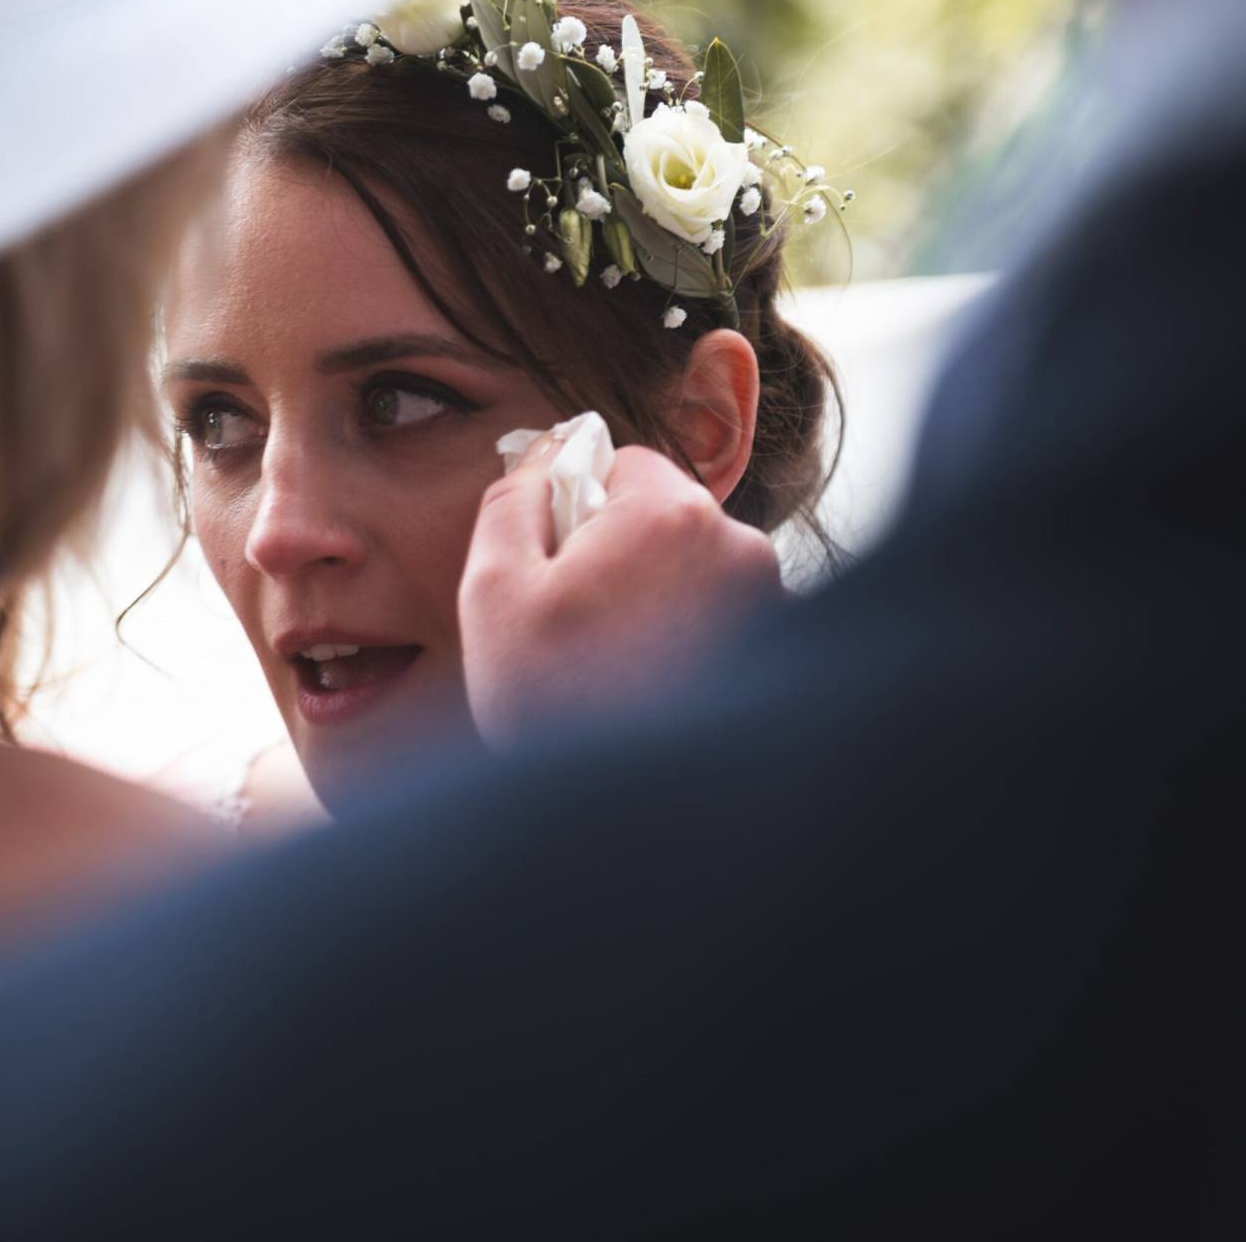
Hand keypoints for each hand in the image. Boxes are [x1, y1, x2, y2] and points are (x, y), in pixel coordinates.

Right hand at [459, 442, 782, 752]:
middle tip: (574, 624)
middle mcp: (737, 545)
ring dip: (647, 593)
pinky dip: (680, 633)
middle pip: (658, 513)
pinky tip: (645, 684)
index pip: (619, 461)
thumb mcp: (494, 590)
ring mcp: (765, 600)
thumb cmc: (554, 702)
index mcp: (671, 513)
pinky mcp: (775, 648)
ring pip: (686, 564)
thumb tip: (543, 454)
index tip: (552, 569)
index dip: (572, 507)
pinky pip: (714, 611)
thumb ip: (513, 499)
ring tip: (610, 663)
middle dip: (614, 551)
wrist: (628, 813)